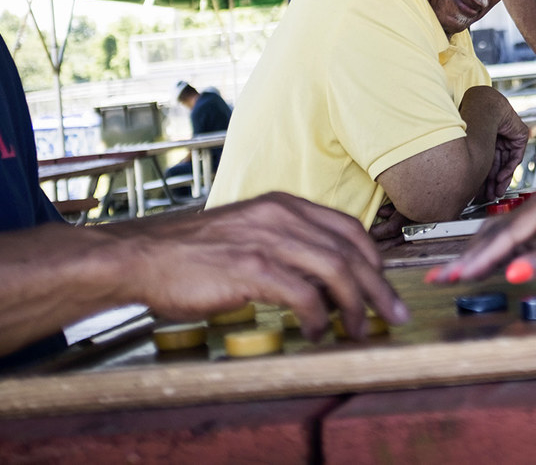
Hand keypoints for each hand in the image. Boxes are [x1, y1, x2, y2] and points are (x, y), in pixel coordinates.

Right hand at [105, 192, 407, 339]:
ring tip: (357, 330)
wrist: (143, 257)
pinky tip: (316, 332)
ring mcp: (266, 239)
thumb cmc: (192, 253)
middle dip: (378, 287)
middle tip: (392, 315)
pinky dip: (318, 316)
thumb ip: (285, 245)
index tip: (383, 286)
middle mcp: (281, 215)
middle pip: (351, 250)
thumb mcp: (248, 233)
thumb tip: (322, 279)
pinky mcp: (250, 268)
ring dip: (355, 306)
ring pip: (336, 270)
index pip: (348, 227)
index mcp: (284, 204)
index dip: (374, 259)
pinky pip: (302, 294)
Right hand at [428, 183, 535, 285]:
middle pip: (497, 232)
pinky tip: (478, 266)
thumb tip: (510, 274)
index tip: (455, 276)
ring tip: (447, 275)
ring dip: (477, 255)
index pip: (506, 234)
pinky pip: (516, 237)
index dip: (480, 258)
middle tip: (436, 278)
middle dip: (467, 257)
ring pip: (502, 234)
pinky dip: (495, 253)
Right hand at [483, 105, 530, 203]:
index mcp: (486, 137)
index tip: (482, 192)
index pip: (487, 161)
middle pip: (497, 164)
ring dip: (502, 179)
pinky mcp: (520, 135)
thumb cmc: (474, 124)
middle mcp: (498, 137)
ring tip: (496, 191)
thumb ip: (474, 164)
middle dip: (493, 182)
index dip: (485, 178)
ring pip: (507, 162)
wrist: (485, 108)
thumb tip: (463, 184)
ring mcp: (509, 136)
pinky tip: (501, 178)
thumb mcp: (475, 150)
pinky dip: (509, 168)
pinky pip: (516, 156)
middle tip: (490, 195)